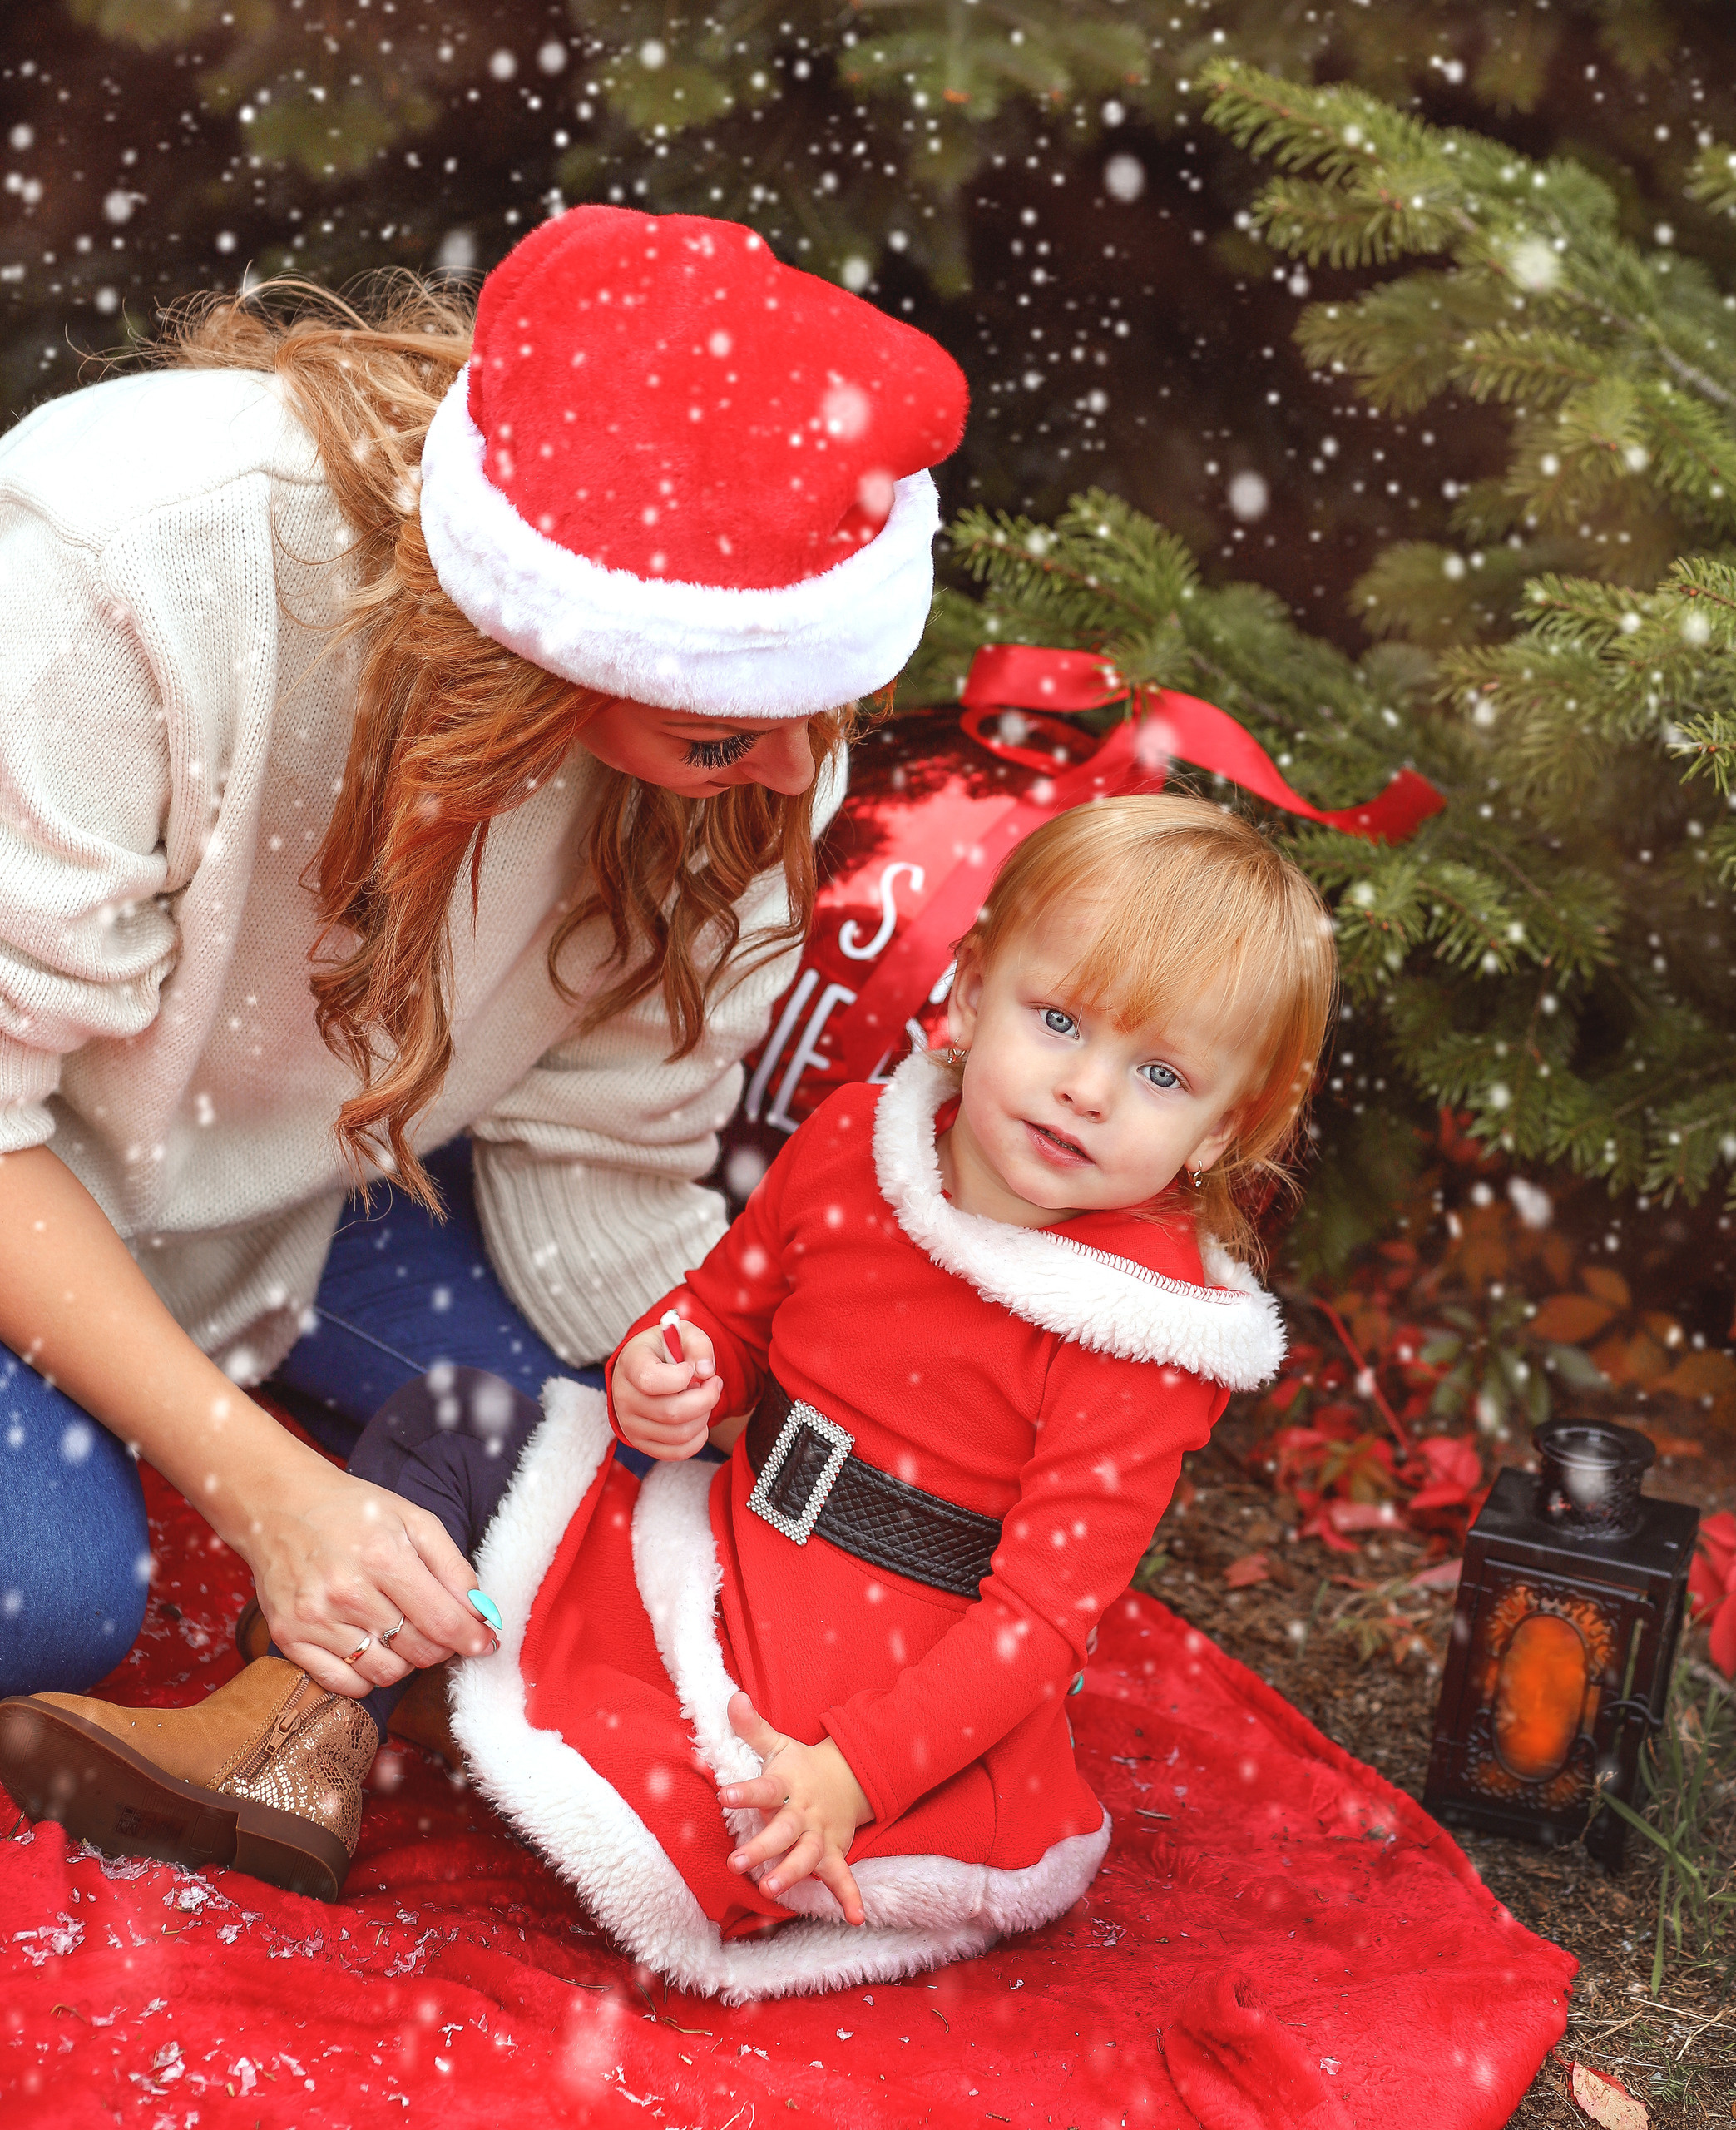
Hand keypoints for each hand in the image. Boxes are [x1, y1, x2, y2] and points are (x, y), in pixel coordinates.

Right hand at [241, 1455, 497, 1698]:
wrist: (280, 1505)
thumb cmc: (354, 1512)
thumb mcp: (414, 1520)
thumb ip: (453, 1567)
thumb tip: (482, 1613)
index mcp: (383, 1556)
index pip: (442, 1621)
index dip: (471, 1639)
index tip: (485, 1644)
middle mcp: (346, 1592)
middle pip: (417, 1651)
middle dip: (441, 1647)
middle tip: (439, 1629)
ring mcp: (314, 1618)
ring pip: (386, 1673)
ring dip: (405, 1660)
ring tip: (400, 1631)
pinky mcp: (289, 1637)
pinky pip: (344, 1684)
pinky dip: (367, 1675)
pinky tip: (371, 1647)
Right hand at [611, 1318, 722, 1459]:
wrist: (644, 1367)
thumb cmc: (665, 1349)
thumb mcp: (682, 1333)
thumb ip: (698, 1344)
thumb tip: (706, 1372)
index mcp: (630, 1364)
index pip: (652, 1381)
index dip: (682, 1377)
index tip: (689, 1369)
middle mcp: (623, 1397)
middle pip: (672, 1413)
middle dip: (706, 1399)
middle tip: (712, 1383)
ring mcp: (629, 1423)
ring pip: (679, 1434)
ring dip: (704, 1416)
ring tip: (701, 1398)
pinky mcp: (640, 1442)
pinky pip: (677, 1452)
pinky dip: (698, 1438)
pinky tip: (698, 1418)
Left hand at [718, 1691, 870, 1924]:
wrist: (849, 1776)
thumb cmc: (800, 1765)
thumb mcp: (778, 1744)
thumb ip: (752, 1727)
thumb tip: (732, 1698)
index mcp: (786, 1784)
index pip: (764, 1787)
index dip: (745, 1791)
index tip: (724, 1794)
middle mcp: (803, 1812)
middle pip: (783, 1831)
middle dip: (762, 1847)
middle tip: (736, 1863)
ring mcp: (820, 1834)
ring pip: (807, 1856)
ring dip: (792, 1873)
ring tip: (771, 1889)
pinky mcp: (834, 1852)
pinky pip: (844, 1876)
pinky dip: (851, 1896)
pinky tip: (856, 1917)